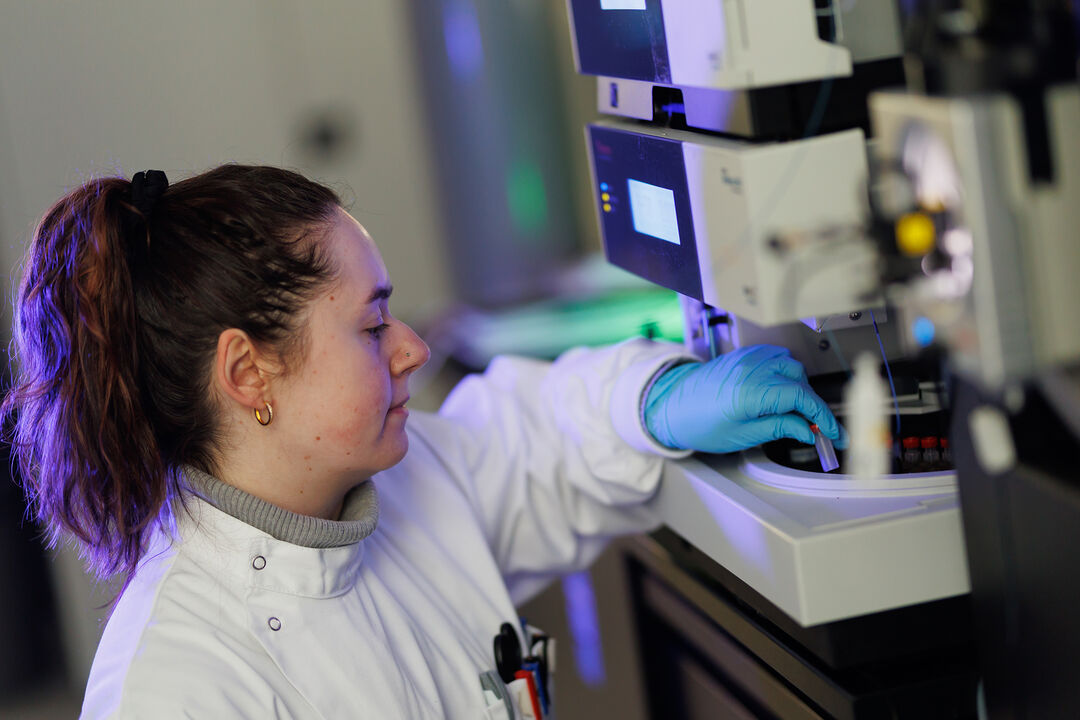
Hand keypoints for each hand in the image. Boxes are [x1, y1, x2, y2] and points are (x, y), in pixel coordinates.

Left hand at [644, 345, 845, 453]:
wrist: (670, 407)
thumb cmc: (699, 424)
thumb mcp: (743, 436)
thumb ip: (779, 427)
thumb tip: (808, 430)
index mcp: (750, 392)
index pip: (800, 398)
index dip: (822, 416)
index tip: (832, 433)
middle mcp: (750, 369)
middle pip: (798, 380)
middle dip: (811, 404)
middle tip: (815, 428)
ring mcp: (746, 358)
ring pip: (790, 365)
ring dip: (799, 386)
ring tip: (796, 411)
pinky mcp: (742, 355)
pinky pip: (775, 357)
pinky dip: (785, 372)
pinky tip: (782, 391)